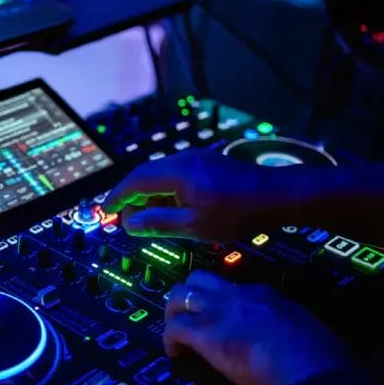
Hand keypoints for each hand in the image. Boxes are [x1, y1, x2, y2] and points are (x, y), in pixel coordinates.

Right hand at [104, 149, 314, 240]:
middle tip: (123, 218)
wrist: (277, 196)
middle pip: (146, 174)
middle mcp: (184, 159)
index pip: (136, 181)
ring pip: (161, 175)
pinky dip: (166, 191)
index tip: (105, 211)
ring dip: (149, 195)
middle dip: (131, 196)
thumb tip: (129, 224)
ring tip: (146, 219)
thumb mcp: (195, 225)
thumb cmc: (238, 213)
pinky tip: (171, 209)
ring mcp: (197, 159)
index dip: (118, 196)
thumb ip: (159, 224)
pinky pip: (177, 175)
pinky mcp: (208, 164)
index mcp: (177, 172)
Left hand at [164, 270, 350, 384]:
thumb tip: (289, 341)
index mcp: (262, 293)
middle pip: (198, 279)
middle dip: (187, 294)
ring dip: (173, 313)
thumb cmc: (315, 352)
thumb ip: (289, 328)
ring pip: (178, 295)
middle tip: (187, 316)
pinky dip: (169, 340)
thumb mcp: (304, 328)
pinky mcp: (204, 333)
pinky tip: (174, 354)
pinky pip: (174, 329)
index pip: (232, 287)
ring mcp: (217, 311)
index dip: (221, 299)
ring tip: (175, 333)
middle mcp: (235, 295)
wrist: (305, 362)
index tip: (220, 316)